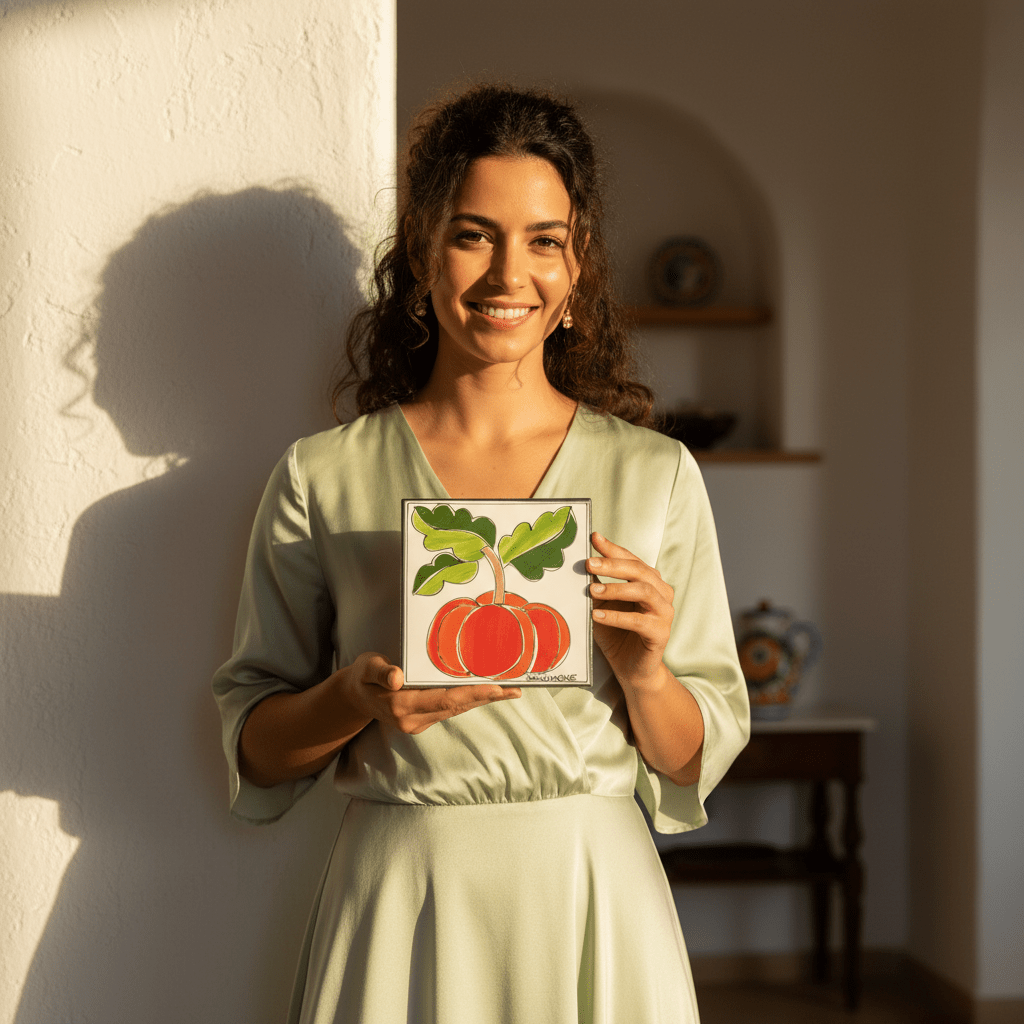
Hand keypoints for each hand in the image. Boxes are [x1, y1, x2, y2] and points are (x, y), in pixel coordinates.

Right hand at [338, 652, 520, 735]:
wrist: (355, 696)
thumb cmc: (363, 676)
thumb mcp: (367, 667)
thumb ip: (380, 672)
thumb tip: (396, 678)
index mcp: (401, 705)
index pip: (444, 699)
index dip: (471, 693)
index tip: (495, 687)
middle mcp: (413, 719)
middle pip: (457, 707)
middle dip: (487, 697)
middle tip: (514, 688)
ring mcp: (418, 723)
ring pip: (457, 710)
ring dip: (483, 700)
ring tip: (510, 690)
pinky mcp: (423, 720)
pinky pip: (451, 710)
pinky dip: (471, 701)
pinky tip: (488, 693)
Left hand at [587, 532, 674, 690]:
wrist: (630, 668)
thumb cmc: (616, 633)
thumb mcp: (603, 605)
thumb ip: (597, 585)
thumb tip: (581, 564)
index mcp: (649, 581)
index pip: (631, 559)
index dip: (613, 548)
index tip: (594, 538)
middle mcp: (661, 593)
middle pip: (640, 571)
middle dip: (613, 565)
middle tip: (590, 564)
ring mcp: (664, 613)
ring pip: (644, 592)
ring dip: (616, 589)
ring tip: (592, 591)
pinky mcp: (661, 633)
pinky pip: (640, 621)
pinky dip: (617, 617)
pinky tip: (597, 616)